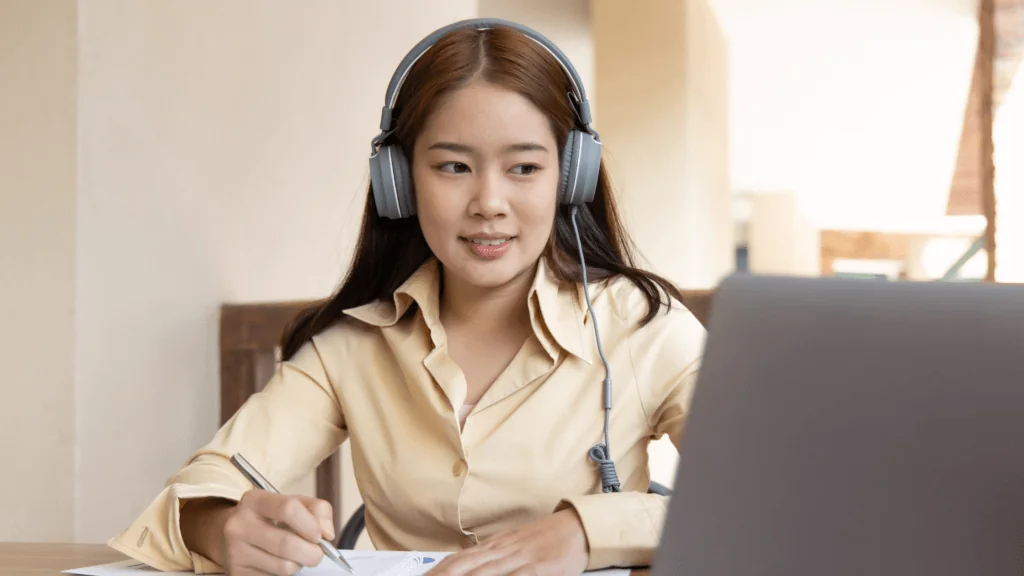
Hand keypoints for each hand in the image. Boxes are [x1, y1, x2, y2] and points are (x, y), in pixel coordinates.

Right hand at [181, 490, 334, 575]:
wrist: (232, 534)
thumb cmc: (270, 518)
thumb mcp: (292, 503)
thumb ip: (317, 510)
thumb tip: (326, 534)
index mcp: (254, 500)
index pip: (289, 509)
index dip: (311, 525)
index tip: (320, 535)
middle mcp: (239, 525)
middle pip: (287, 544)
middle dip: (312, 552)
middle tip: (317, 553)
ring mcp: (235, 551)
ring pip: (284, 566)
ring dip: (299, 564)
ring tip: (295, 555)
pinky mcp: (237, 573)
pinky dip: (284, 573)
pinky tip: (278, 562)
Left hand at [428, 509, 589, 575]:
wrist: (576, 527)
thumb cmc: (545, 538)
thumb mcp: (514, 544)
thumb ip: (491, 557)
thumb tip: (466, 565)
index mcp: (494, 545)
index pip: (457, 560)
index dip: (438, 571)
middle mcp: (501, 551)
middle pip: (463, 567)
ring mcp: (517, 559)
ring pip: (481, 573)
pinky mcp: (535, 569)